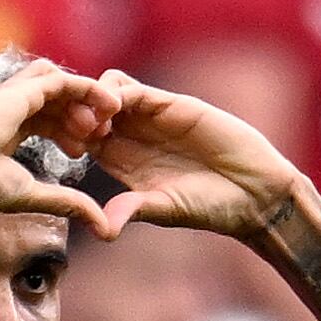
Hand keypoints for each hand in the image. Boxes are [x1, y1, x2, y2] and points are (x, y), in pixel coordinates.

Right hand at [0, 59, 120, 233]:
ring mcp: (15, 96)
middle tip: (99, 139)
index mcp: (8, 128)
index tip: (81, 154)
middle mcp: (12, 108)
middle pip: (57, 101)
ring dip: (87, 98)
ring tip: (105, 120)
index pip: (45, 120)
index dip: (69, 133)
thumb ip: (66, 202)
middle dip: (82, 117)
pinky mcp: (21, 91)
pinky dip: (87, 88)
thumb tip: (102, 228)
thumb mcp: (31, 194)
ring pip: (61, 85)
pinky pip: (63, 81)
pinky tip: (106, 105)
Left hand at [85, 72, 300, 240]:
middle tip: (73, 131)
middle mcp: (133, 137)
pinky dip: (117, 92)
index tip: (66, 149)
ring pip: (106, 92)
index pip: (83, 140)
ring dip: (92, 101)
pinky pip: (134, 88)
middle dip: (75, 115)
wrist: (255, 190)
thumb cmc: (211, 207)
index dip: (68, 139)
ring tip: (94, 122)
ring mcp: (151, 118)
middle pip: (89, 111)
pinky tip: (114, 109)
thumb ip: (133, 210)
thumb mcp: (165, 209)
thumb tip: (103, 231)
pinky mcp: (171, 104)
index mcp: (123, 163)